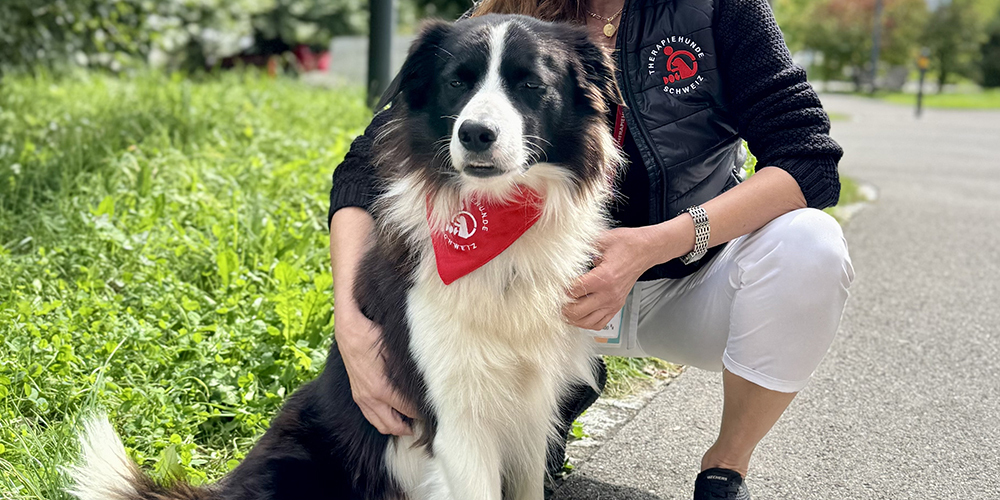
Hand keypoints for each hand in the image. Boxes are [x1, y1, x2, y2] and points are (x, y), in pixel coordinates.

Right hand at [335, 310, 417, 435]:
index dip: (422, 414)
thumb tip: (428, 381)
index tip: (434, 412)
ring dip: (396, 427)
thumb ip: (408, 369)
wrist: (348, 330)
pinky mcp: (357, 395)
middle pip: (394, 426)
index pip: (408, 411)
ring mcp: (362, 398)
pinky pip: (371, 417)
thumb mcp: (394, 350)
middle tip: (425, 422)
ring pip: (381, 425)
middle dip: (410, 427)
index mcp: (382, 389)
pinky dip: (383, 421)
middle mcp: (370, 398)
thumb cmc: (372, 335)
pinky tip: (395, 415)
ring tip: (412, 423)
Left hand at [564, 227, 654, 329]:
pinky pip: (599, 324)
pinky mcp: (617, 306)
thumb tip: (564, 250)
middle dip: (562, 307)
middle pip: (577, 311)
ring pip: (587, 322)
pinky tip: (579, 315)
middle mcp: (609, 294)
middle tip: (555, 299)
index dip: (560, 289)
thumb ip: (582, 247)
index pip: (574, 291)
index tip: (554, 284)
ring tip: (564, 309)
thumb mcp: (601, 240)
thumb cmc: (625, 244)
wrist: (645, 250)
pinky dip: (586, 323)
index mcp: (603, 278)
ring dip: (572, 318)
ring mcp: (613, 302)